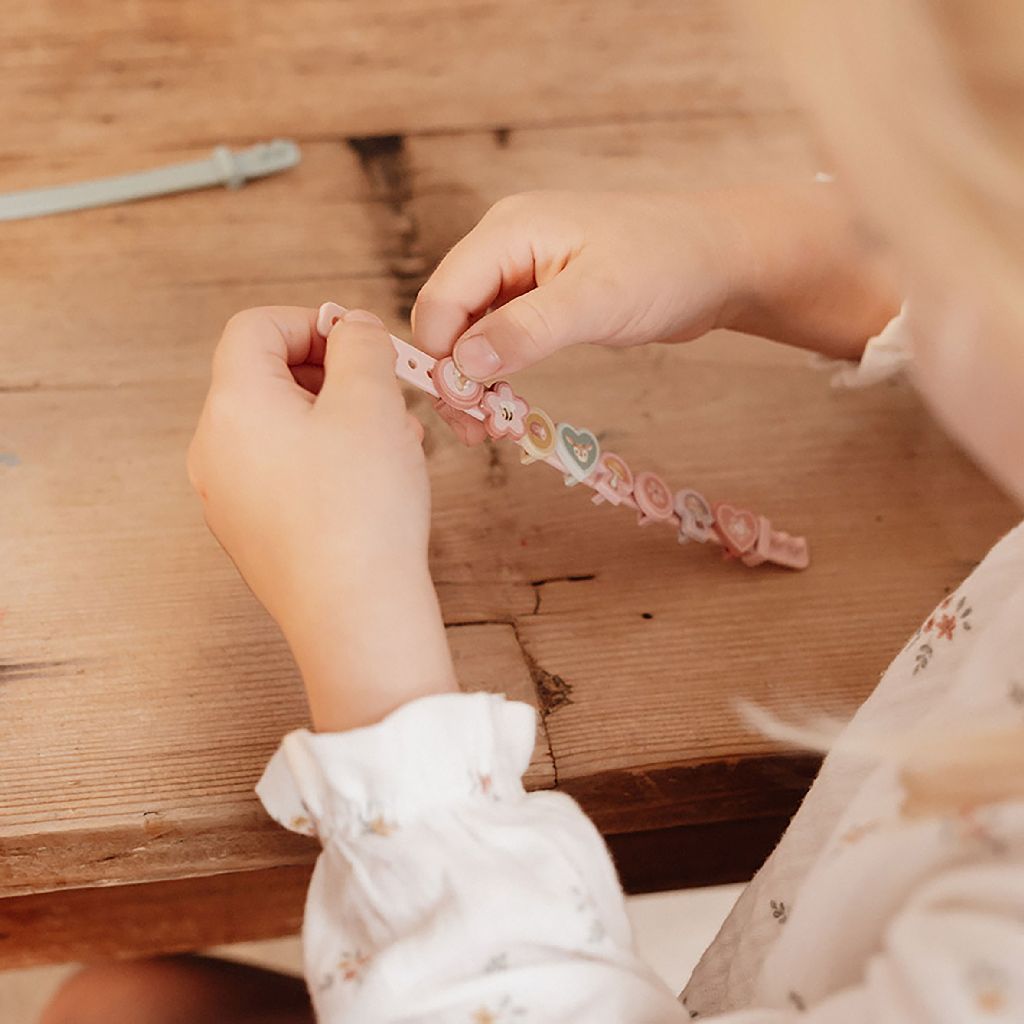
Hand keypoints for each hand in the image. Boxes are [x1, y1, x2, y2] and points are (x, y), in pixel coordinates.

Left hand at [188, 306, 456, 730]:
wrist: (354, 615)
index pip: (255, 327)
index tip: (361, 346)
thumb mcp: (371, 401)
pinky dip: (326, 461)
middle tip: (385, 396)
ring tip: (392, 443)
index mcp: (233, 405)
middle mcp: (215, 449)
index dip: (312, 323)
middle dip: (333, 375)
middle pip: (266, 378)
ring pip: (282, 428)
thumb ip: (361, 345)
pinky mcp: (251, 533)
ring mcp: (227, 496)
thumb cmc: (362, 508)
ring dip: (337, 419)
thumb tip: (351, 328)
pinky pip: (284, 473)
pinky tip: (374, 484)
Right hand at [412, 186, 899, 380]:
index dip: (441, 356)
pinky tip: (510, 406)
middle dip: (455, 377)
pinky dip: (498, 375)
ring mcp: (521, 275)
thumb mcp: (597, 299)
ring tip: (496, 428)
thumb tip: (462, 365)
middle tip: (482, 431)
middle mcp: (503, 249)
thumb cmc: (668, 265)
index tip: (470, 406)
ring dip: (474, 383)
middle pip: (446, 320)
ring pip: (469, 335)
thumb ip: (527, 330)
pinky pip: (499, 340)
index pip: (440, 299)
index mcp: (506, 233)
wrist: (722, 259)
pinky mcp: (541, 300)